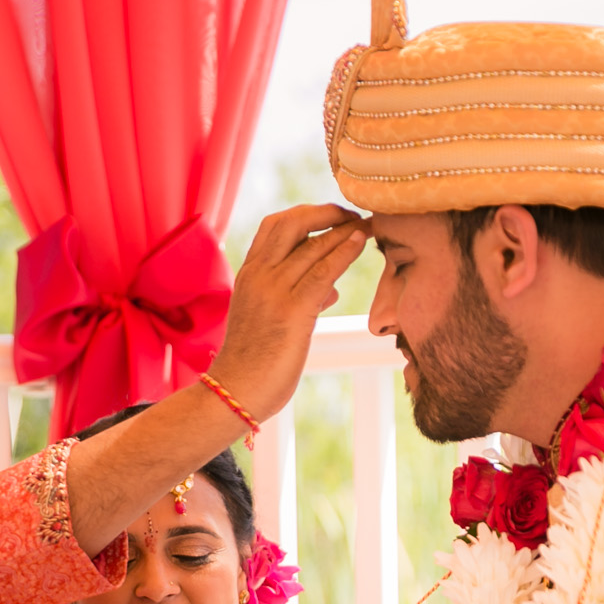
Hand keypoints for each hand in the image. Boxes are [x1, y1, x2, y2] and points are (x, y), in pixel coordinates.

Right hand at [210, 204, 369, 423]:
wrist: (235, 391)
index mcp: (249, 274)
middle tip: (353, 215)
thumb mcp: (271, 320)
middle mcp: (258, 275)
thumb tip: (331, 290)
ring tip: (369, 225)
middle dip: (326, 212)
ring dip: (345, 230)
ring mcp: (273, 290)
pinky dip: (345, 251)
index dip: (307, 214)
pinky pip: (323, 270)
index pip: (275, 226)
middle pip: (292, 222)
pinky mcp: (291, 310)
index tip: (333, 217)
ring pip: (313, 245)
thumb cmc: (254, 363)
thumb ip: (297, 298)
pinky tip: (361, 242)